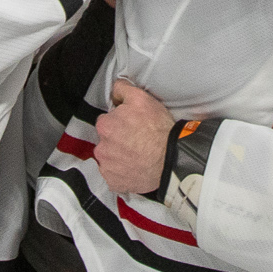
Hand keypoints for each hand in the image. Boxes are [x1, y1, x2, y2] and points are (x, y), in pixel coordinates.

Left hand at [94, 79, 174, 195]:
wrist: (171, 159)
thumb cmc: (158, 128)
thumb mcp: (141, 98)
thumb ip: (122, 89)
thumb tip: (114, 89)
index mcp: (104, 125)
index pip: (106, 121)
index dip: (120, 121)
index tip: (131, 125)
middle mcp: (101, 148)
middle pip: (106, 140)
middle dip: (117, 139)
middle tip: (136, 140)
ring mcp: (107, 167)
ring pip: (109, 158)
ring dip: (118, 156)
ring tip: (137, 156)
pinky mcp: (113, 182)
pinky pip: (113, 175)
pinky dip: (121, 172)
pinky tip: (134, 168)